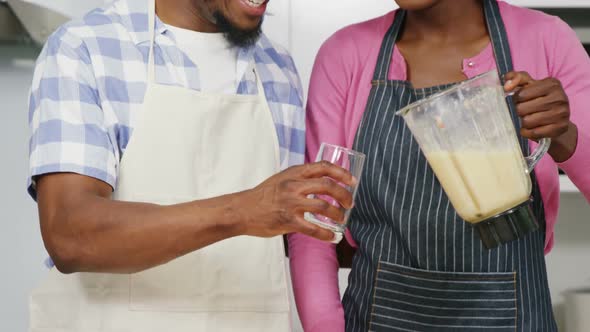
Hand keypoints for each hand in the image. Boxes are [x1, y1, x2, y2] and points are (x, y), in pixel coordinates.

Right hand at [237, 161, 354, 241]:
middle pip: (328, 186)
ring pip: (324, 207)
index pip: (323, 167)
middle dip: (344, 195)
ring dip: (338, 214)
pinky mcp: (288, 221)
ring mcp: (291, 203)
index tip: (352, 181)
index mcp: (294, 173)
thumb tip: (322, 183)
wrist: (242, 209)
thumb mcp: (282, 178)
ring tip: (341, 219)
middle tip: (350, 203)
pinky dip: (326, 234)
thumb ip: (300, 178)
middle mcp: (294, 185)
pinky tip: (332, 236)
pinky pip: (313, 229)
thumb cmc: (263, 195)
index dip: (341, 173)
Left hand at [504, 71, 577, 161]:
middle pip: (522, 109)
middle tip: (525, 110)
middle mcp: (560, 97)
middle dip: (520, 111)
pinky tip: (531, 128)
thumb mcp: (529, 85)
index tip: (521, 100)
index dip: (516, 99)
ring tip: (529, 118)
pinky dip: (528, 132)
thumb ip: (516, 78)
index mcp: (552, 84)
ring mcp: (562, 113)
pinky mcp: (561, 128)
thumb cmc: (539, 98)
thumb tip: (506, 86)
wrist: (558, 118)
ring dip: (524, 122)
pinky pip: (534, 133)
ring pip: (527, 121)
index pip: (521, 94)